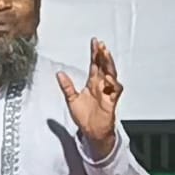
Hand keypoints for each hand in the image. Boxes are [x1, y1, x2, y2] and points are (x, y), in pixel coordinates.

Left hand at [57, 38, 121, 155]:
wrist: (91, 132)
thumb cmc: (84, 117)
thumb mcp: (71, 99)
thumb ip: (66, 86)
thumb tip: (59, 74)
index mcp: (93, 83)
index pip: (95, 64)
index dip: (95, 53)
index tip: (95, 42)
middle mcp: (101, 86)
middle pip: (104, 66)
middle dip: (103, 55)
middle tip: (101, 45)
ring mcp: (107, 92)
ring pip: (111, 74)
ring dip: (109, 64)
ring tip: (105, 55)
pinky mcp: (111, 101)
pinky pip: (116, 90)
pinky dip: (113, 83)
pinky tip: (108, 77)